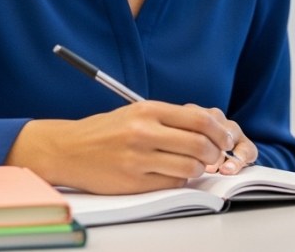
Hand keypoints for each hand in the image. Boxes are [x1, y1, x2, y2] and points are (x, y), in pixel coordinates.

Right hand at [7, 101, 247, 193]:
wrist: (67, 149)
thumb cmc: (107, 131)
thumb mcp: (137, 112)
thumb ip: (171, 119)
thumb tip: (211, 128)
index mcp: (148, 110)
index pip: (199, 120)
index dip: (220, 132)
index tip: (226, 138)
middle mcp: (143, 132)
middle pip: (199, 145)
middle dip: (215, 153)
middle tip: (217, 156)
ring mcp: (137, 159)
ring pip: (189, 168)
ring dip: (199, 169)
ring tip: (194, 166)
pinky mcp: (132, 182)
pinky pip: (171, 184)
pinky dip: (179, 181)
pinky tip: (174, 175)